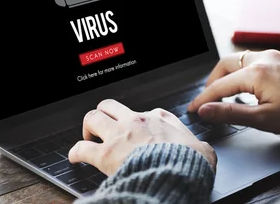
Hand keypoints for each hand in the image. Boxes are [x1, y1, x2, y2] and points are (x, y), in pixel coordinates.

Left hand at [69, 99, 216, 174]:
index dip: (139, 122)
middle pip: (111, 106)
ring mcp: (119, 135)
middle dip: (104, 114)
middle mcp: (137, 121)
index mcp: (160, 118)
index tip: (139, 132)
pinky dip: (75, 152)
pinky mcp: (106, 154)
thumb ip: (199, 146)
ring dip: (88, 127)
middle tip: (104, 127)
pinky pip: (81, 148)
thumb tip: (204, 152)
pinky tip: (75, 157)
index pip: (145, 112)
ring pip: (93, 117)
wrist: (177, 174)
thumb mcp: (203, 150)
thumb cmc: (190, 163)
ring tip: (88, 137)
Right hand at [187, 49, 279, 135]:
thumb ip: (231, 113)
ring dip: (228, 75)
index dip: (203, 99)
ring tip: (225, 95)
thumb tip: (206, 110)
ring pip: (239, 60)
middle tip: (208, 100)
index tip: (192, 110)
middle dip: (213, 82)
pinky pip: (253, 60)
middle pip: (225, 65)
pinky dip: (242, 72)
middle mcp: (261, 59)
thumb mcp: (263, 119)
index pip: (219, 86)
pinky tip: (246, 87)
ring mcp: (272, 56)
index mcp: (255, 73)